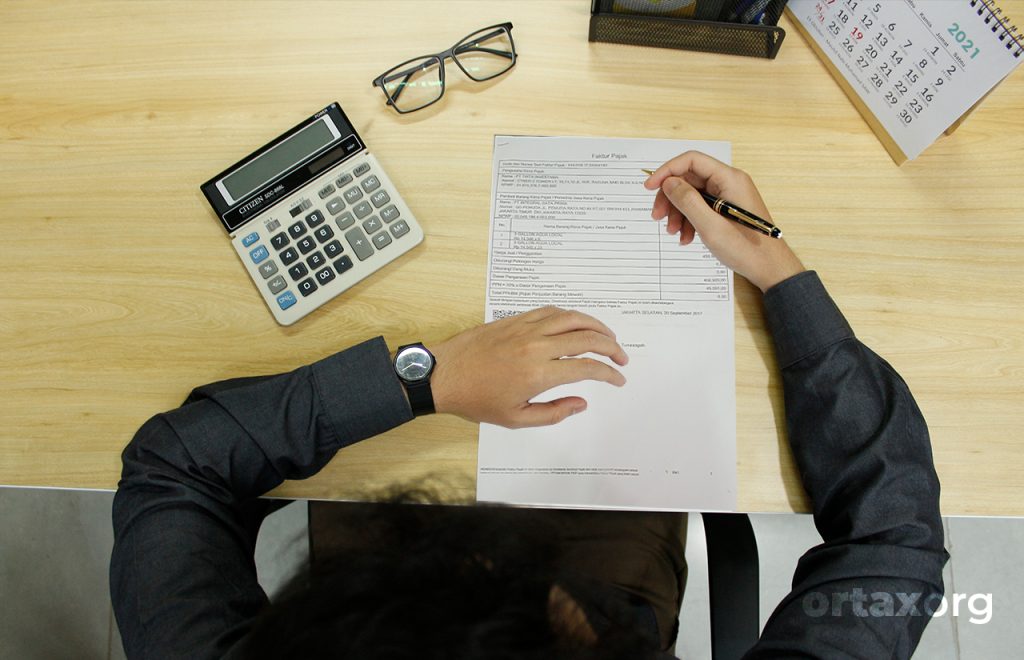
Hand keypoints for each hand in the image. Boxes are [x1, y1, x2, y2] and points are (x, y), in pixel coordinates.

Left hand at [429, 307, 627, 428]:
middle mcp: (537, 345)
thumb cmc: (476, 400)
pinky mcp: (515, 319)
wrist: (443, 375)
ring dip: (596, 326)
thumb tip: (581, 403)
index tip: (618, 379)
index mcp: (539, 373)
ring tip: (607, 337)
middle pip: (587, 337)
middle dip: (611, 347)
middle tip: (621, 358)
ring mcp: (526, 328)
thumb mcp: (516, 419)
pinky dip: (570, 316)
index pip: (587, 368)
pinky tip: (577, 325)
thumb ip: (554, 413)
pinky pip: (551, 311)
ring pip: (572, 317)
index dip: (609, 374)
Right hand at [644, 151, 804, 291]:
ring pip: (692, 195)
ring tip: (673, 233)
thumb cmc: (746, 248)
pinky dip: (689, 221)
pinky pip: (701, 207)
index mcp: (729, 179)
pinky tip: (686, 237)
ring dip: (678, 213)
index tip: (650, 187)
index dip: (667, 171)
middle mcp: (729, 183)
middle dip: (670, 198)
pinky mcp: (727, 209)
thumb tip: (668, 182)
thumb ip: (687, 201)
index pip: (692, 161)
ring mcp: (728, 196)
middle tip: (657, 217)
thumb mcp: (710, 225)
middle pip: (689, 179)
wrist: (769, 268)